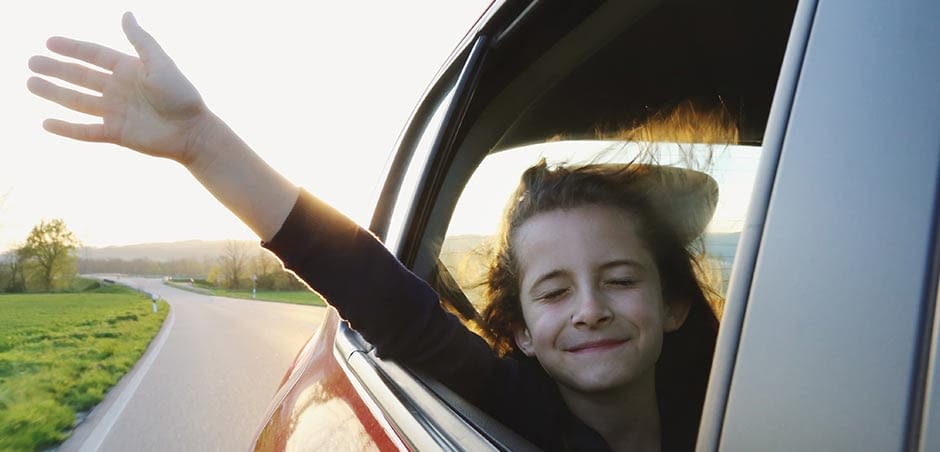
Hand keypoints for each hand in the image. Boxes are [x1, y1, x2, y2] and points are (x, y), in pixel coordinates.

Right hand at [27, 12, 212, 164]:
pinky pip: (85, 131)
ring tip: (31, 84)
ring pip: (77, 101)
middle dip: (56, 69)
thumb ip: (141, 41)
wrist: (193, 132)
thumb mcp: (161, 63)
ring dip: (54, 93)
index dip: (72, 48)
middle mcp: (118, 89)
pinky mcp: (116, 134)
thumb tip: (126, 14)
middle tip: (31, 62)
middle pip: (80, 77)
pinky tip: (46, 123)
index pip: (94, 55)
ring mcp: (115, 112)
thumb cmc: (181, 95)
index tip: (50, 42)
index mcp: (129, 70)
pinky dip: (66, 128)